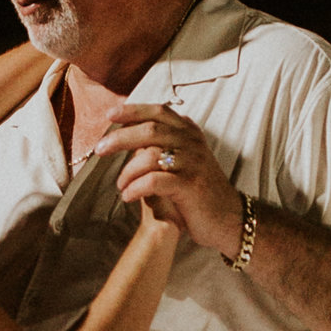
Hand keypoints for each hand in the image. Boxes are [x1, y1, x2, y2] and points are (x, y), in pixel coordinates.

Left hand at [99, 107, 239, 255]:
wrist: (230, 219)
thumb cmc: (201, 192)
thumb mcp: (188, 160)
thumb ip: (167, 144)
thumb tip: (133, 134)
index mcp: (190, 133)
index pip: (159, 112)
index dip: (133, 110)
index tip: (110, 115)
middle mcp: (193, 144)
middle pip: (150, 130)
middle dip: (120, 138)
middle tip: (100, 149)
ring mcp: (193, 164)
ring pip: (149, 156)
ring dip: (127, 172)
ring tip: (121, 186)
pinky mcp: (190, 186)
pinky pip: (153, 181)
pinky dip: (135, 188)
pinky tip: (128, 196)